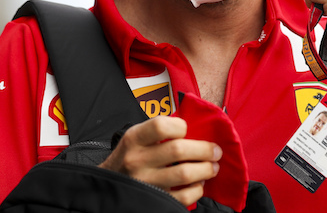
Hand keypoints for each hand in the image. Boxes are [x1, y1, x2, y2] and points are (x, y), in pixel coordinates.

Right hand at [99, 116, 221, 206]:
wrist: (110, 183)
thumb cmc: (129, 155)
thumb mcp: (135, 137)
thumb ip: (158, 131)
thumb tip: (195, 128)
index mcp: (134, 139)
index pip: (161, 126)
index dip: (180, 126)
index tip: (187, 131)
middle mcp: (138, 160)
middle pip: (179, 150)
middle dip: (205, 150)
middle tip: (215, 151)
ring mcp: (147, 182)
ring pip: (185, 174)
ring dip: (206, 169)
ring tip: (212, 166)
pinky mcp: (155, 200)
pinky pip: (184, 196)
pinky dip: (197, 189)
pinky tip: (199, 183)